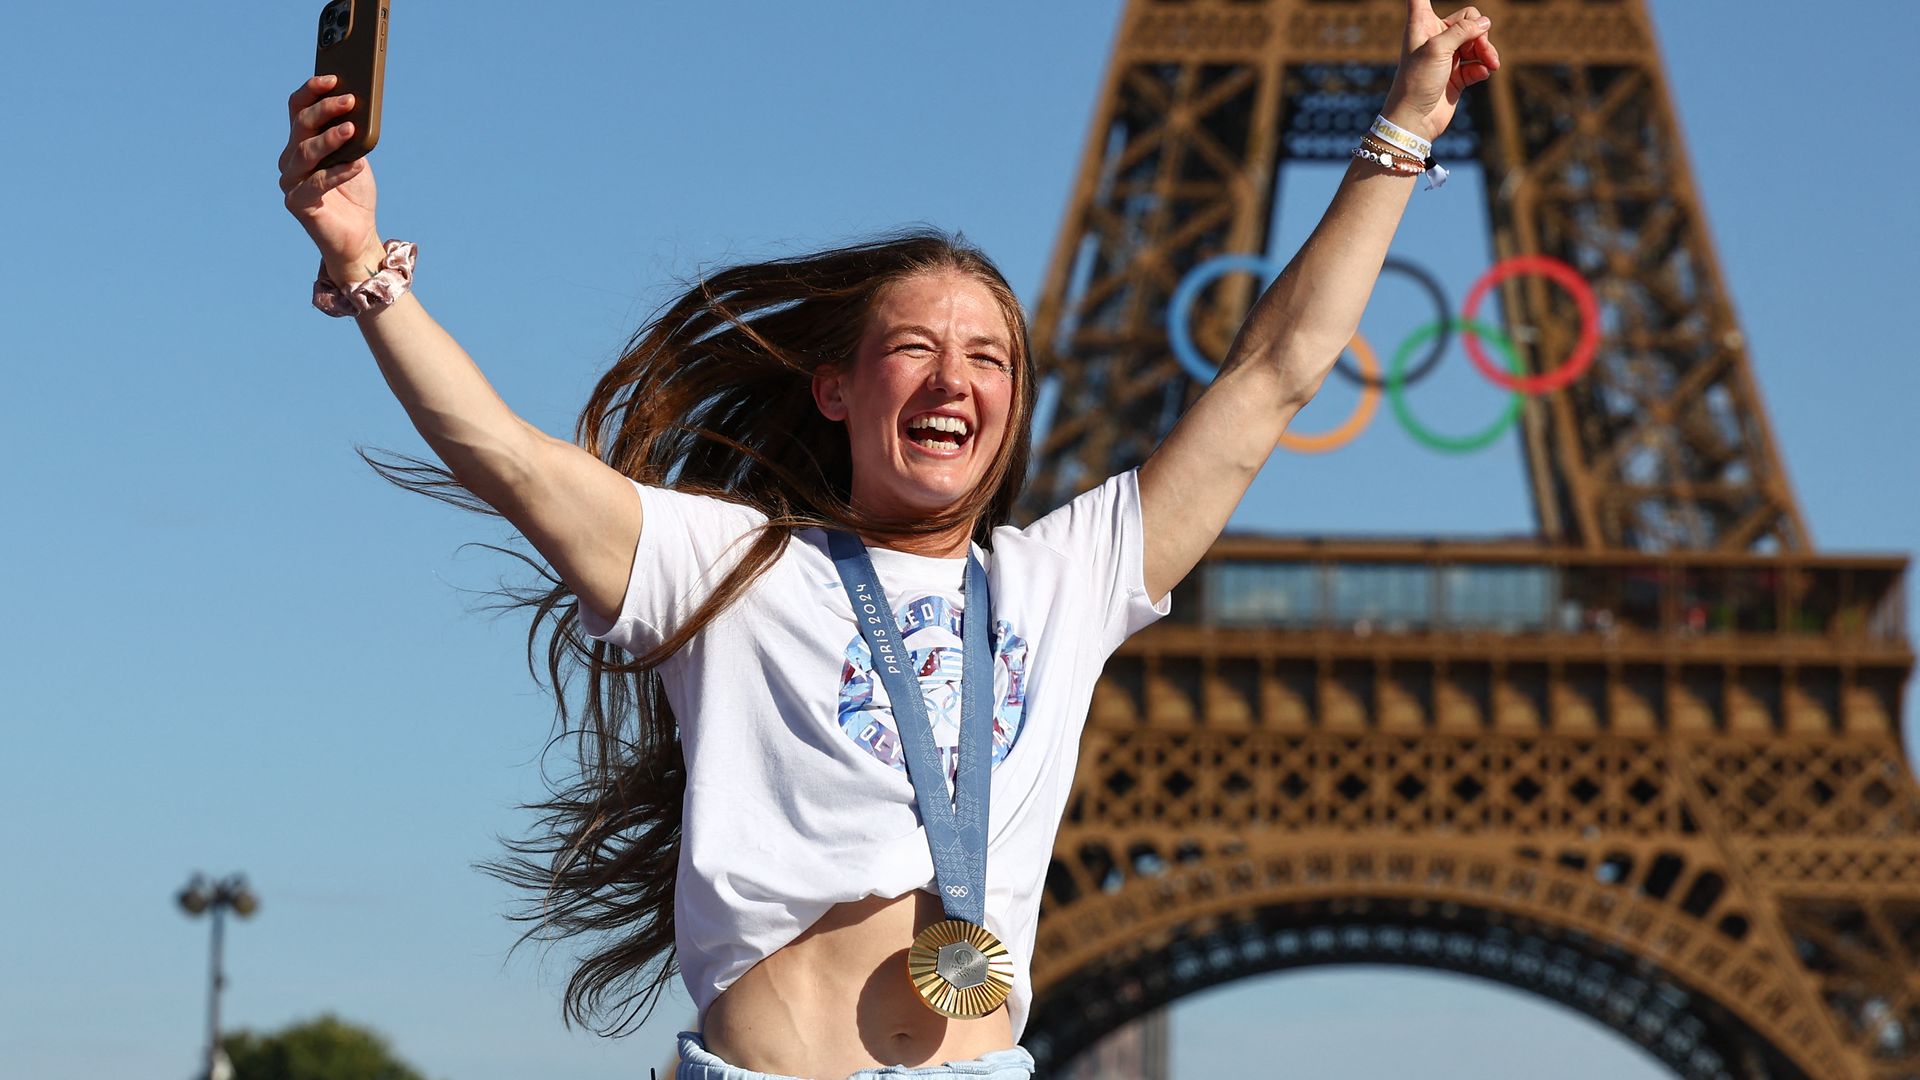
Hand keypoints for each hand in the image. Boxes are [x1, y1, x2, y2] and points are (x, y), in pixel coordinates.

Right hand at [279, 74, 381, 281]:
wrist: (358, 234)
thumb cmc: (355, 192)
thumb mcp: (357, 155)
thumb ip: (352, 134)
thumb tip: (358, 105)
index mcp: (300, 141)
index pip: (297, 108)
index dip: (311, 90)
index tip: (332, 78)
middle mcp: (290, 158)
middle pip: (301, 125)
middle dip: (325, 109)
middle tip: (350, 100)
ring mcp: (290, 180)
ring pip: (305, 151)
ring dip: (330, 138)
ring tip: (352, 129)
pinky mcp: (296, 203)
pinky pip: (316, 183)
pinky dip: (337, 172)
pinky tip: (356, 164)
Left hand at [1381, 1, 1500, 143]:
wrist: (1414, 121)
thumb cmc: (1416, 82)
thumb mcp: (1438, 49)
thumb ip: (1464, 30)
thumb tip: (1486, 23)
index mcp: (1421, 24)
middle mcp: (1434, 36)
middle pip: (1468, 19)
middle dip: (1480, 32)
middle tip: (1482, 49)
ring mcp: (1447, 56)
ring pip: (1478, 41)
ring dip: (1487, 50)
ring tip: (1492, 64)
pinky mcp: (1458, 75)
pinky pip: (1479, 63)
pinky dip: (1484, 67)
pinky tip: (1484, 73)